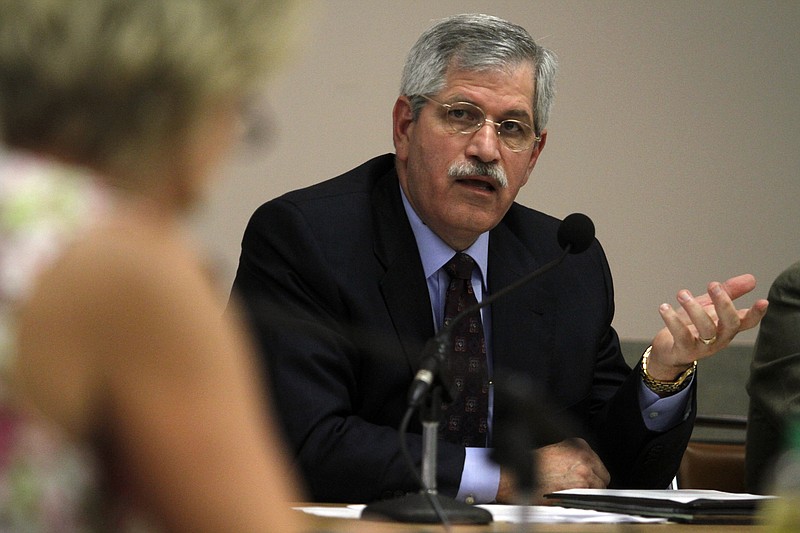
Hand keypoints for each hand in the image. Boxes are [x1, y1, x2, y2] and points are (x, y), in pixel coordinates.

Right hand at [496, 438, 609, 503]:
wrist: (518, 476)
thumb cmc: (532, 464)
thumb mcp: (557, 450)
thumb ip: (574, 456)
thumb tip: (587, 468)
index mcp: (579, 444)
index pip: (598, 463)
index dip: (592, 473)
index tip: (584, 478)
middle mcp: (584, 456)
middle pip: (603, 476)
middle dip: (593, 483)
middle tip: (577, 488)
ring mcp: (584, 472)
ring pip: (599, 489)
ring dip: (588, 492)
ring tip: (570, 492)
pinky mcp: (580, 487)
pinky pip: (591, 498)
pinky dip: (582, 500)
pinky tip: (569, 497)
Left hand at [647, 274, 768, 378]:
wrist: (668, 351)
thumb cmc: (690, 326)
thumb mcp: (708, 306)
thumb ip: (728, 292)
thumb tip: (751, 278)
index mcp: (727, 327)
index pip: (747, 321)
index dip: (757, 313)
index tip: (763, 301)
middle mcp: (719, 338)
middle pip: (730, 323)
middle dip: (723, 303)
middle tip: (713, 285)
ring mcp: (703, 346)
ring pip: (706, 329)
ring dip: (694, 308)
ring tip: (682, 294)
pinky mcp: (684, 350)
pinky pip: (681, 335)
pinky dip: (672, 320)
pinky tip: (664, 307)